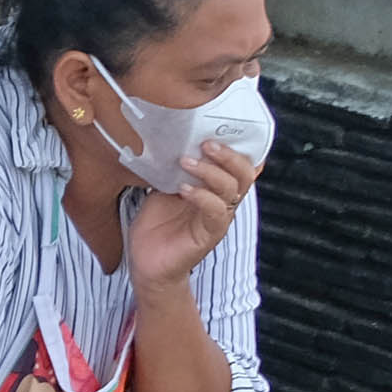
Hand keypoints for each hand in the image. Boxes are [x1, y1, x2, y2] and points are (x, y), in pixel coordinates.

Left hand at [128, 139, 258, 291]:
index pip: (239, 164)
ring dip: (211, 172)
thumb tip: (168, 140)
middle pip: (244, 174)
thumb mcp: (162, 189)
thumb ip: (172, 169)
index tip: (220, 129)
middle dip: (228, 155)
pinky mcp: (209, 235)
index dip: (236, 147)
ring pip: (232, 190)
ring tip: (186, 162)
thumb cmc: (156, 225)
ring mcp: (218, 219)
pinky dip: (202, 197)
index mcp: (215, 188)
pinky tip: (184, 189)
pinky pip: (216, 212)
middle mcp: (222, 202)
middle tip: (206, 143)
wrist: (146, 263)